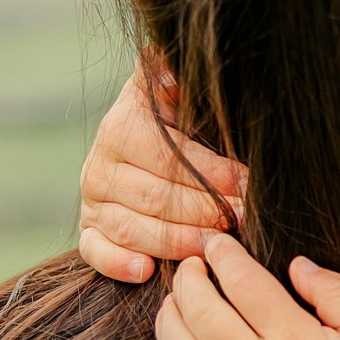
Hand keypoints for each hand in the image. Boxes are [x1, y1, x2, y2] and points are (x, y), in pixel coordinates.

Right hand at [79, 62, 245, 282]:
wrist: (148, 144)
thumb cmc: (182, 121)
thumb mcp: (182, 94)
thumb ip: (180, 78)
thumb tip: (179, 68)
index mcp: (124, 126)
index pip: (168, 156)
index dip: (211, 174)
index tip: (249, 186)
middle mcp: (101, 163)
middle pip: (154, 196)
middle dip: (205, 211)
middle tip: (243, 220)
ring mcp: (93, 200)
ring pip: (131, 227)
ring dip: (176, 241)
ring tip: (214, 247)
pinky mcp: (91, 231)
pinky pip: (95, 251)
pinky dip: (117, 263)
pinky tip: (147, 271)